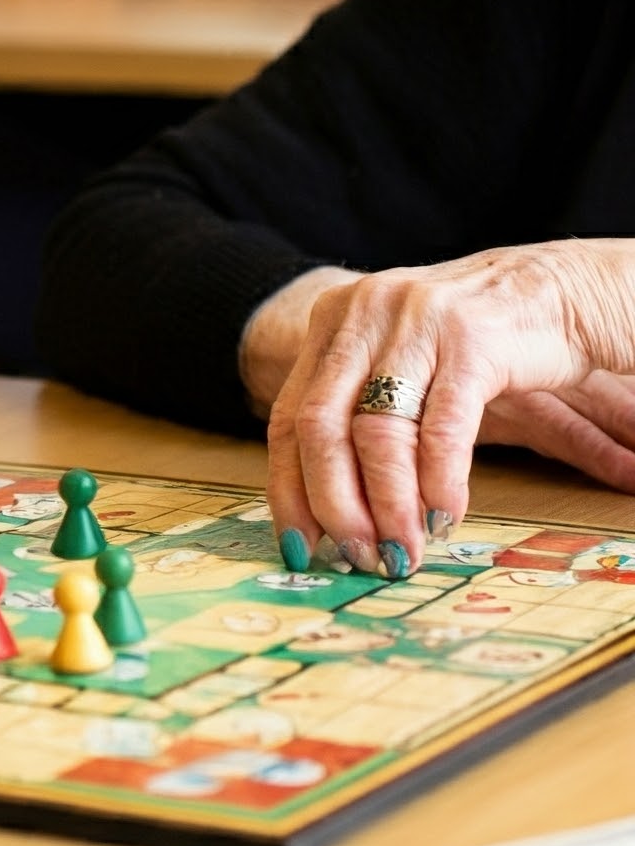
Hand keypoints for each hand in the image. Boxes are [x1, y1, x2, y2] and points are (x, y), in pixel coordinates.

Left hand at [263, 241, 634, 575]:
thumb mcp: (399, 362)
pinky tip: (443, 514)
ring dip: (388, 505)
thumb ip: (360, 414)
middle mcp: (363, 315)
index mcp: (333, 321)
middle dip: (334, 505)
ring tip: (403, 547)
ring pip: (377, 433)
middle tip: (357, 555)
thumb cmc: (473, 342)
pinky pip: (442, 428)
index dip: (289, 488)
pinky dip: (438, 482)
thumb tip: (332, 509)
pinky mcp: (473, 342)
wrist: (557, 290)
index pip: (288, 416)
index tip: (299, 543)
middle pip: (320, 427)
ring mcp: (415, 324)